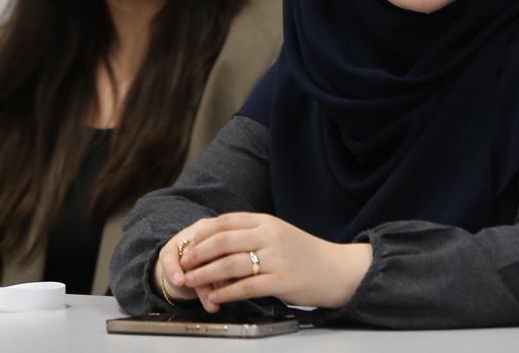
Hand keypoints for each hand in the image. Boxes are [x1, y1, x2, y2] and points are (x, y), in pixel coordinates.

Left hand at [164, 212, 372, 311]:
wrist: (336, 269)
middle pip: (223, 241)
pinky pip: (245, 287)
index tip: (187, 245)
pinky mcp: (280, 281)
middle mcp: (270, 235)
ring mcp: (276, 258)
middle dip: (197, 254)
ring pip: (230, 265)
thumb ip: (253, 235)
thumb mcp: (279, 234)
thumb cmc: (305, 255)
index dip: (201, 234)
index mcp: (267, 221)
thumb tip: (217, 244)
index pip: (225, 222)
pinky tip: (215, 297)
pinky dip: (225, 293)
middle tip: (183, 265)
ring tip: (191, 282)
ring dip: (205, 275)